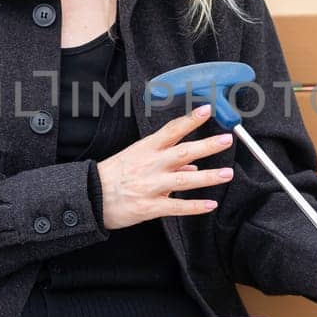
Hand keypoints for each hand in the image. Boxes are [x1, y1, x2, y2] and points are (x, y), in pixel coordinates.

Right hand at [95, 103, 234, 229]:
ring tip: (227, 173)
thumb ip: (164, 160)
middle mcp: (151, 164)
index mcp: (146, 149)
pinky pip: (176, 206)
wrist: (89, 197)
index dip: (190, 120)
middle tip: (227, 139)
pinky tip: (210, 205)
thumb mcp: (135, 159)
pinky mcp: (150, 206)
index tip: (207, 110)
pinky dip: (194, 206)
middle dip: (207, 145)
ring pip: (184, 179)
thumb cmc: (112, 176)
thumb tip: (191, 163)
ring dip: (208, 176)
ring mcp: (151, 186)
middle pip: (183, 151)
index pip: (171, 130)